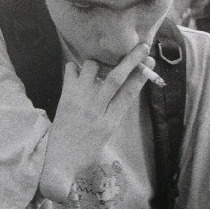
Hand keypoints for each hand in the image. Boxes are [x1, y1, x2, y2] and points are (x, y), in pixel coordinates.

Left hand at [40, 43, 153, 201]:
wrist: (60, 162)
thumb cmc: (86, 151)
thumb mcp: (107, 134)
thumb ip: (114, 112)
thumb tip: (121, 89)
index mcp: (110, 121)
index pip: (129, 94)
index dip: (141, 76)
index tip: (150, 63)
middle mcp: (96, 108)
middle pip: (116, 77)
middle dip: (130, 60)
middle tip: (141, 46)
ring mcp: (79, 100)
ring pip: (91, 68)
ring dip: (97, 63)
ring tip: (97, 68)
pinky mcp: (64, 97)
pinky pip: (70, 71)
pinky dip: (75, 67)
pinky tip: (78, 74)